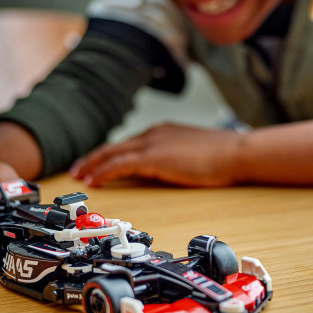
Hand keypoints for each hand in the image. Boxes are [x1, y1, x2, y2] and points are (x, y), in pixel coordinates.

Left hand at [69, 124, 245, 187]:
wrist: (235, 153)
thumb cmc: (222, 157)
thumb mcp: (192, 154)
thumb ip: (174, 159)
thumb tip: (165, 170)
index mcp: (163, 132)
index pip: (129, 143)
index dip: (110, 154)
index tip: (97, 163)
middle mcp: (153, 134)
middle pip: (115, 145)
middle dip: (93, 158)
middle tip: (77, 169)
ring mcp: (152, 144)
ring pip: (112, 153)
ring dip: (93, 165)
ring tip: (80, 177)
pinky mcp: (154, 157)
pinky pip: (120, 164)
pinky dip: (104, 172)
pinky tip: (95, 180)